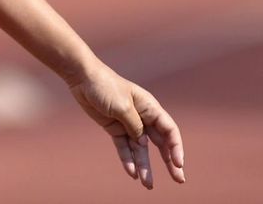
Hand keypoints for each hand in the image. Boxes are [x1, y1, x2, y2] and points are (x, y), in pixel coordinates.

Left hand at [66, 61, 185, 188]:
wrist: (83, 78)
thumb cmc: (105, 86)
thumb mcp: (122, 106)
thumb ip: (134, 126)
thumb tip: (143, 144)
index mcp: (150, 107)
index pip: (169, 130)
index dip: (176, 147)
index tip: (178, 163)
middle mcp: (143, 118)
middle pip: (160, 143)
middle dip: (169, 162)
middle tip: (179, 179)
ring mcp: (129, 124)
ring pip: (140, 150)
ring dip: (145, 166)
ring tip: (148, 184)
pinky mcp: (115, 129)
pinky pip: (124, 148)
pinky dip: (127, 160)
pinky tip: (131, 173)